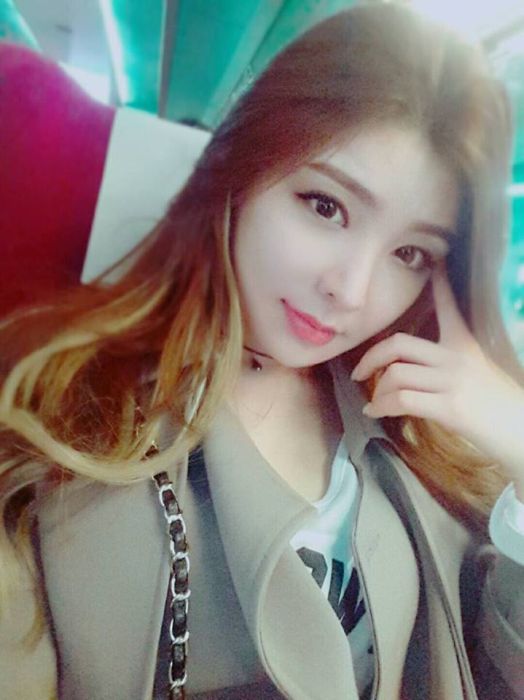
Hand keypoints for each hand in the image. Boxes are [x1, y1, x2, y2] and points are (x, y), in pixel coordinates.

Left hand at [351, 265, 523, 495]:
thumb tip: (406, 367)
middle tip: (359, 372)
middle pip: (399, 344)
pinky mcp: (449, 407)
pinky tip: (374, 412)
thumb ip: (448, 361)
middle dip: (371, 358)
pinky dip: (380, 407)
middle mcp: (456, 357)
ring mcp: (452, 382)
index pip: (448, 306)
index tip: (435, 263)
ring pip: (396, 374)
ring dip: (378, 391)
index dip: (439, 284)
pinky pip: (401, 400)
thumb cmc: (497, 406)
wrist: (521, 431)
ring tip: (376, 402)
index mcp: (464, 344)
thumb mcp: (477, 370)